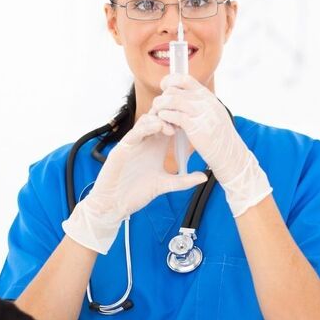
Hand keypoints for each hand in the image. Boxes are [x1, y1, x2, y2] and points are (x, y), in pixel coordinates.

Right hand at [62, 113, 206, 253]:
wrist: (114, 204)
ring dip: (160, 120)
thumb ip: (184, 180)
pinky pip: (134, 131)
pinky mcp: (123, 147)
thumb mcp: (165, 185)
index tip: (193, 124)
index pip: (168, 126)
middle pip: (158, 118)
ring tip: (172, 128)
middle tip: (183, 119)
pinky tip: (158, 128)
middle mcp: (145, 142)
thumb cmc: (136, 194)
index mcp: (155, 147)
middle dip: (171, 115)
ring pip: (146, 120)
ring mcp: (133, 143)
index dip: (181, 121)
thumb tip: (204, 177)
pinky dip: (146, 127)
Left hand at [152, 73, 271, 216]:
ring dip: (160, 108)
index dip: (170, 81)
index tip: (164, 90)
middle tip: (160, 111)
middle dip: (162, 99)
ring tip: (161, 118)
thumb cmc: (218, 137)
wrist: (230, 154)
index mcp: (207, 96)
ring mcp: (201, 112)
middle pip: (173, 90)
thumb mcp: (211, 113)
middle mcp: (204, 101)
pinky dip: (165, 119)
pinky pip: (173, 115)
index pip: (184, 79)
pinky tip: (166, 126)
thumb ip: (198, 103)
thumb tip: (180, 95)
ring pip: (171, 100)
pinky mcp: (195, 126)